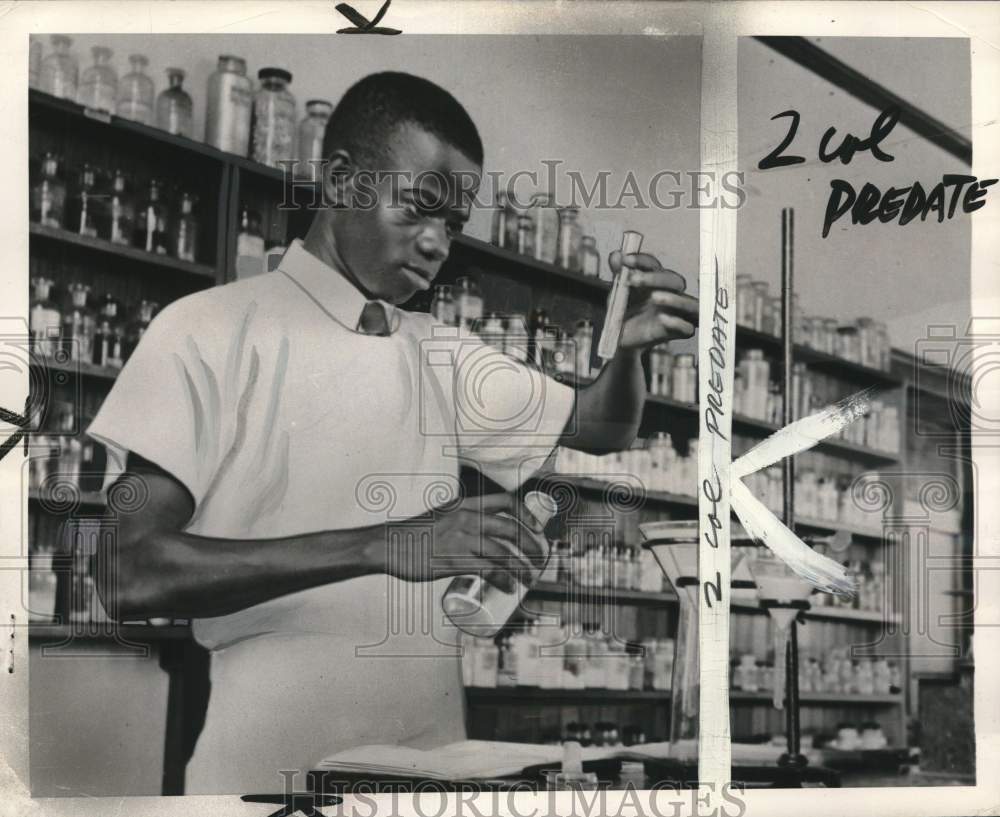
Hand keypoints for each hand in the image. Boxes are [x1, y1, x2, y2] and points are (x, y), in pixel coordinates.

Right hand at [380, 492, 549, 592]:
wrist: (388, 545)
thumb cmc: (414, 534)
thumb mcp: (443, 516)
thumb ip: (461, 521)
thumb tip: (482, 536)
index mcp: (465, 505)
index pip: (505, 502)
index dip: (527, 514)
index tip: (537, 529)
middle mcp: (466, 519)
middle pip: (511, 530)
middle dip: (532, 546)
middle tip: (539, 560)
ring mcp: (461, 539)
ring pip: (503, 553)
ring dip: (522, 568)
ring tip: (529, 580)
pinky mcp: (453, 561)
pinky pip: (488, 570)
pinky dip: (504, 580)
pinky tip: (510, 587)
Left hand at [607, 250, 697, 349]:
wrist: (622, 340)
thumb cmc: (624, 313)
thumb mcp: (617, 293)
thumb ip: (618, 275)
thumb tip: (615, 255)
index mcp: (655, 280)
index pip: (654, 265)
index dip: (641, 260)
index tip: (625, 261)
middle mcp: (670, 293)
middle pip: (674, 280)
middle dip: (655, 278)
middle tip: (632, 280)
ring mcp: (677, 312)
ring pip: (689, 302)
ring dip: (674, 298)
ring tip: (654, 297)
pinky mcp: (678, 332)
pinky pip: (687, 327)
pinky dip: (678, 322)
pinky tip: (663, 318)